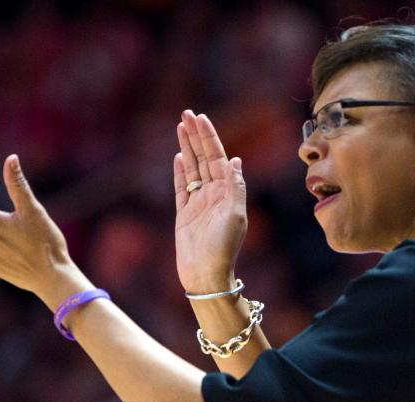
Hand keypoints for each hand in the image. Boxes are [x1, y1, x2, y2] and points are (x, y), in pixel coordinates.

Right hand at [174, 110, 246, 293]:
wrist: (205, 274)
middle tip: (187, 113)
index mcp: (227, 192)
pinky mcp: (184, 214)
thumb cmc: (223, 248)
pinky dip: (181, 172)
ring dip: (188, 147)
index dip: (209, 137)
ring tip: (181, 127)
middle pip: (204, 158)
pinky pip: (182, 187)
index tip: (201, 118)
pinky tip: (179, 156)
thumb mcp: (235, 215)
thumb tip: (235, 160)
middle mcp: (214, 194)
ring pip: (192, 169)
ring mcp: (198, 203)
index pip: (217, 157)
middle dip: (196, 136)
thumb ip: (235, 187)